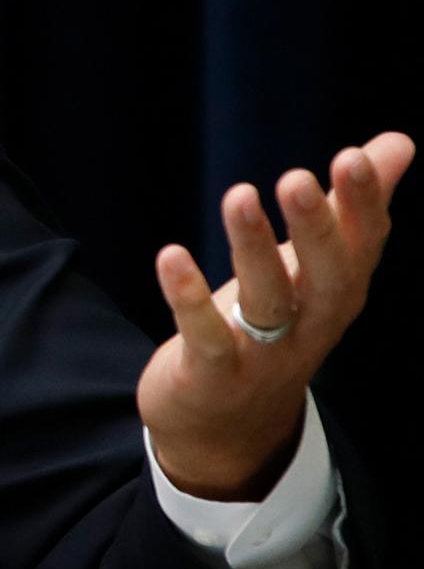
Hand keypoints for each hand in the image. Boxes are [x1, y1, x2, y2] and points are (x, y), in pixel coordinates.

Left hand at [138, 131, 410, 499]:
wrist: (230, 426)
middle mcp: (311, 322)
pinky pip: (205, 336)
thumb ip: (354, 206)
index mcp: (338, 290)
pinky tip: (170, 255)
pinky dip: (188, 298)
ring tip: (238, 195)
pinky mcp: (213, 373)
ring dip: (252, 249)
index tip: (355, 156)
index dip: (363, 205)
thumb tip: (398, 142)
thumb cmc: (278, 325)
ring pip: (266, 301)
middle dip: (316, 228)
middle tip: (297, 176)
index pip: (363, 245)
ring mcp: (264, 353)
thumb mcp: (317, 267)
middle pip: (325, 276)